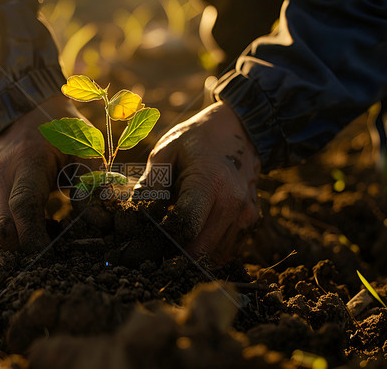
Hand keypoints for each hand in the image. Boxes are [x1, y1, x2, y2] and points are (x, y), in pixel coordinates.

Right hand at [0, 96, 78, 251]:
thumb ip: (92, 185)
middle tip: (52, 249)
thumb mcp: (85, 150)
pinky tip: (37, 222)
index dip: (33, 236)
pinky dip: (15, 231)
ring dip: (19, 241)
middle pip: (2, 228)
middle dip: (24, 247)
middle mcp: (2, 176)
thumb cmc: (64, 130)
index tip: (51, 253)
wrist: (28, 112)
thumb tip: (101, 222)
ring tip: (48, 231)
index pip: (23, 206)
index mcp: (27, 163)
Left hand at [135, 102, 260, 262]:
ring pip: (215, 256)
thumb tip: (136, 213)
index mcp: (210, 183)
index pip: (185, 227)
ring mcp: (246, 215)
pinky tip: (194, 237)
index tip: (145, 241)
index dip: (162, 239)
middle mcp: (233, 204)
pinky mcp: (251, 223)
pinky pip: (226, 250)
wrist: (240, 130)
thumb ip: (150, 182)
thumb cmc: (198, 139)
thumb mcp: (167, 150)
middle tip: (153, 251)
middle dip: (174, 255)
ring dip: (193, 255)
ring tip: (173, 241)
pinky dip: (208, 250)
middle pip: (201, 250)